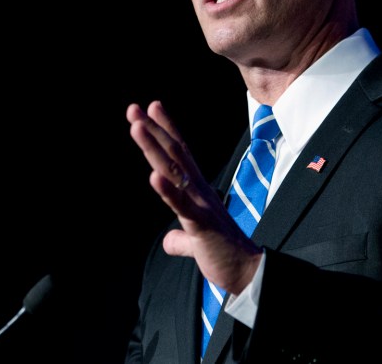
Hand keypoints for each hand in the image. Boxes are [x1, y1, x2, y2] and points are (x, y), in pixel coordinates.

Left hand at [127, 101, 261, 293]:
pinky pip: (182, 205)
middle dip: (153, 130)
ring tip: (136, 127)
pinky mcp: (202, 225)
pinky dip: (168, 191)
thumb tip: (169, 241)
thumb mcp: (195, 242)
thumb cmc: (223, 254)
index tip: (151, 108)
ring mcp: (201, 205)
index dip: (165, 130)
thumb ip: (181, 238)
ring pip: (173, 171)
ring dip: (154, 148)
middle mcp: (199, 191)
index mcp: (198, 191)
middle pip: (173, 154)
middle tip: (133, 108)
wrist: (247, 273)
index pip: (180, 154)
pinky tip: (153, 177)